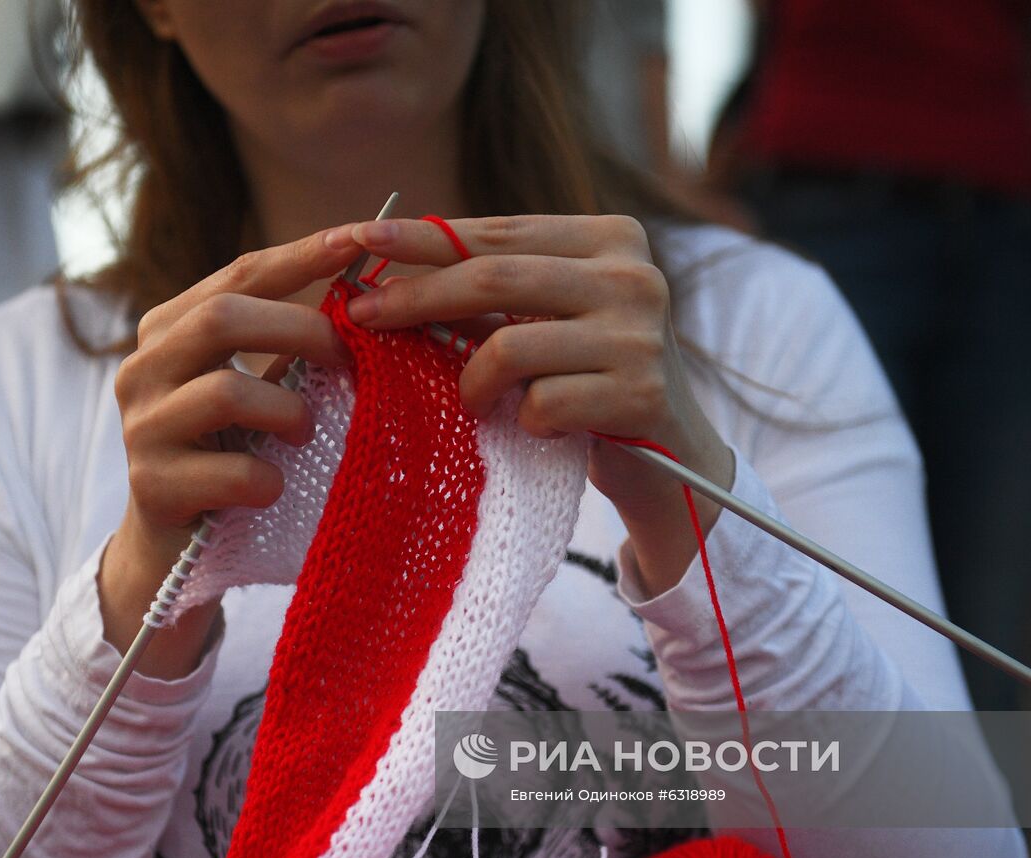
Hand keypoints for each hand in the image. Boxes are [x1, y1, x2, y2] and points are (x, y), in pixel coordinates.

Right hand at [99, 225, 360, 677]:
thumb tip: (369, 295)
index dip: (304, 254)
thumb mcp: (258, 388)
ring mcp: (139, 426)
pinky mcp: (150, 485)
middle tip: (350, 357)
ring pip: (227, 391)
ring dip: (289, 411)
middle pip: (223, 318)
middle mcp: (142, 367)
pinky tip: (275, 488)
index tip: (364, 237)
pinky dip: (269, 478)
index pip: (240, 274)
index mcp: (168, 329)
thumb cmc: (231, 454)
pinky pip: (231, 470)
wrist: (175, 549)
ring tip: (307, 432)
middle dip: (301, 330)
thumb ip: (289, 345)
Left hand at [333, 214, 735, 596]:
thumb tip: (388, 271)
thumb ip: (495, 289)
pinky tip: (538, 426)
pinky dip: (523, 420)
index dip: (427, 236)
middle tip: (363, 316)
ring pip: (510, 346)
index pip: (501, 231)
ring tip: (475, 402)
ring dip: (472, 382)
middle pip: (496, 278)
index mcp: (613, 238)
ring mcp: (642, 335)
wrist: (670, 454)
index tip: (359, 239)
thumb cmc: (590, 378)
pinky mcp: (642, 394)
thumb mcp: (550, 318)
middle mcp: (635, 276)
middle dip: (418, 297)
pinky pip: (541, 402)